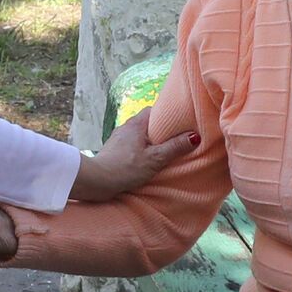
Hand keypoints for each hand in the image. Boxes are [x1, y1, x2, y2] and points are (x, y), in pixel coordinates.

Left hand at [70, 109, 200, 202]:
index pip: (155, 110)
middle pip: (148, 122)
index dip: (168, 114)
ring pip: (139, 134)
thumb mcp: (155, 159)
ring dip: (149, 140)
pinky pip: (131, 144)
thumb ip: (175, 147)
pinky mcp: (113, 150)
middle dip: (160, 129)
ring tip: (161, 151)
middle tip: (174, 138)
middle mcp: (126, 127)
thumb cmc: (125, 168)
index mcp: (137, 124)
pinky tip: (144, 160)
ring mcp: (118, 138)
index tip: (180, 121)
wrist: (96, 181)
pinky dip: (139, 149)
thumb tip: (195, 136)